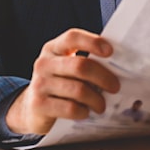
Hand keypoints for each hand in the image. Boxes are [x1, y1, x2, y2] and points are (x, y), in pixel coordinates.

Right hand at [6, 28, 120, 134]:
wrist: (31, 108)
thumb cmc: (58, 85)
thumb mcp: (66, 68)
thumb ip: (85, 63)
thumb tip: (118, 65)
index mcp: (53, 49)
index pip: (72, 37)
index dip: (92, 42)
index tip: (110, 51)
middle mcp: (44, 63)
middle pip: (81, 66)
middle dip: (103, 77)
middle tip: (115, 87)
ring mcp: (39, 84)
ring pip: (78, 90)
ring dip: (96, 99)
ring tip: (101, 105)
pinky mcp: (39, 105)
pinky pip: (70, 108)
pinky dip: (83, 112)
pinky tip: (85, 112)